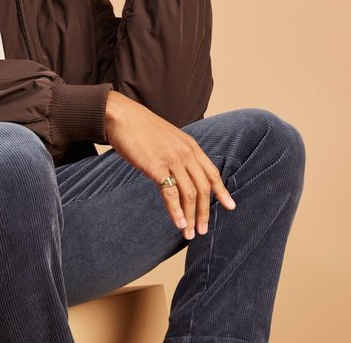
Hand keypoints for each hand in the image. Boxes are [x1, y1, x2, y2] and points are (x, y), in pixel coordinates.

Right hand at [105, 90, 235, 239]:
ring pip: (189, 194)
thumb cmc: (139, 128)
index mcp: (190, 145)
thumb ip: (177, 151)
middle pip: (203, 187)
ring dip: (191, 217)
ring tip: (189, 233)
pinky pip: (170, 194)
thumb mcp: (167, 137)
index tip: (229, 206)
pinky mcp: (156, 166)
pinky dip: (176, 211)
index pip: (211, 172)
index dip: (221, 191)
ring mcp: (172, 159)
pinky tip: (179, 223)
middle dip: (205, 212)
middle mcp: (185, 153)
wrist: (121, 116)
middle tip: (202, 230)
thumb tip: (180, 170)